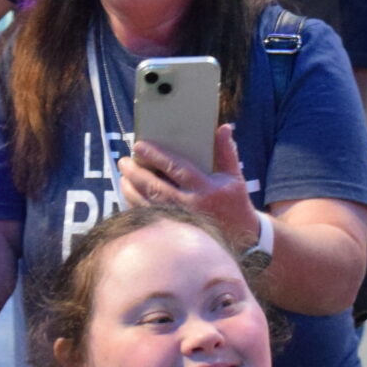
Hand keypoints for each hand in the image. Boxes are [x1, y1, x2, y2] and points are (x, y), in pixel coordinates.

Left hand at [118, 126, 257, 247]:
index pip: (175, 168)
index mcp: (205, 189)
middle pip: (155, 187)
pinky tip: (129, 197)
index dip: (155, 156)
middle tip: (124, 161)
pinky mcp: (174, 232)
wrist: (242, 238)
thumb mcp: (235, 177)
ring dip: (131, 190)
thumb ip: (227, 152)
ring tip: (123, 177)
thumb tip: (223, 127)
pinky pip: (149, 219)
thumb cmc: (235, 204)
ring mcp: (180, 221)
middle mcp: (190, 205)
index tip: (138, 146)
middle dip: (135, 173)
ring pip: (148, 205)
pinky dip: (136, 207)